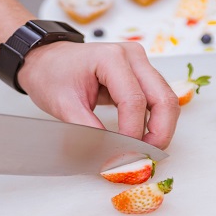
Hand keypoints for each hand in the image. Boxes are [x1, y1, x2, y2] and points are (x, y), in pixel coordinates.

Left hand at [18, 41, 179, 148]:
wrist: (47, 60)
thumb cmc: (52, 75)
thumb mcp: (63, 105)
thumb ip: (87, 131)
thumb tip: (108, 157)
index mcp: (111, 57)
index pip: (134, 101)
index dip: (132, 134)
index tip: (123, 157)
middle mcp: (132, 56)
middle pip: (164, 99)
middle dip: (159, 134)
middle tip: (145, 158)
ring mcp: (140, 64)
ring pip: (167, 100)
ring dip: (160, 129)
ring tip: (143, 152)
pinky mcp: (142, 74)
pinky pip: (158, 100)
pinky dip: (155, 122)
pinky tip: (142, 139)